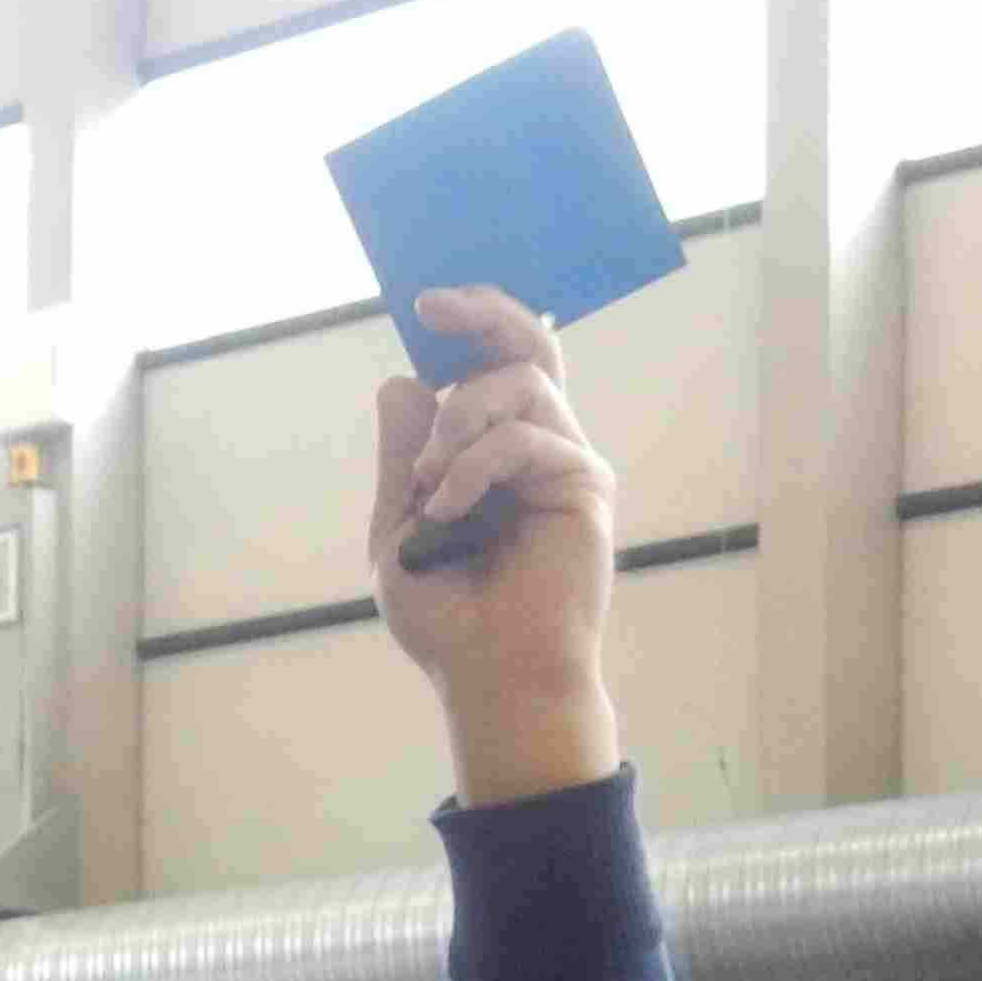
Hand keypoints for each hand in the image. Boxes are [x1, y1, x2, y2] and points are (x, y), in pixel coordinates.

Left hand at [370, 286, 620, 804]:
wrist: (490, 676)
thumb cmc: (448, 616)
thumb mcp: (397, 531)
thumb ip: (402, 460)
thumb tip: (399, 380)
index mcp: (492, 452)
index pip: (489, 367)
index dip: (467, 325)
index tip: (421, 305)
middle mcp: (536, 445)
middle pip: (528, 345)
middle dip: (483, 311)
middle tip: (432, 304)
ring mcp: (564, 461)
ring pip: (519, 384)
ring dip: (457, 421)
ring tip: (427, 484)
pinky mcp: (585, 485)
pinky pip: (525, 440)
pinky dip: (473, 467)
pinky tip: (445, 509)